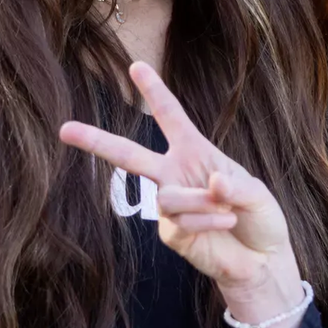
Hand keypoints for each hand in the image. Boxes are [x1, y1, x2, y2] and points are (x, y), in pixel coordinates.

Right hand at [58, 63, 304, 317]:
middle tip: (64, 129)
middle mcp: (175, 174)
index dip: (154, 92)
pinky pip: (180, 220)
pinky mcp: (171, 233)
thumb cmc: (260, 219)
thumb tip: (212, 181)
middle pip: (129, 154)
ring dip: (202, 202)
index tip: (137, 67)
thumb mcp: (257, 194)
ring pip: (168, 195)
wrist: (263, 260)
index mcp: (196, 153)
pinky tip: (225, 224)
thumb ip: (236, 185)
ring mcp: (170, 206)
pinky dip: (207, 220)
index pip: (170, 117)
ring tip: (229, 211)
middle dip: (96, 141)